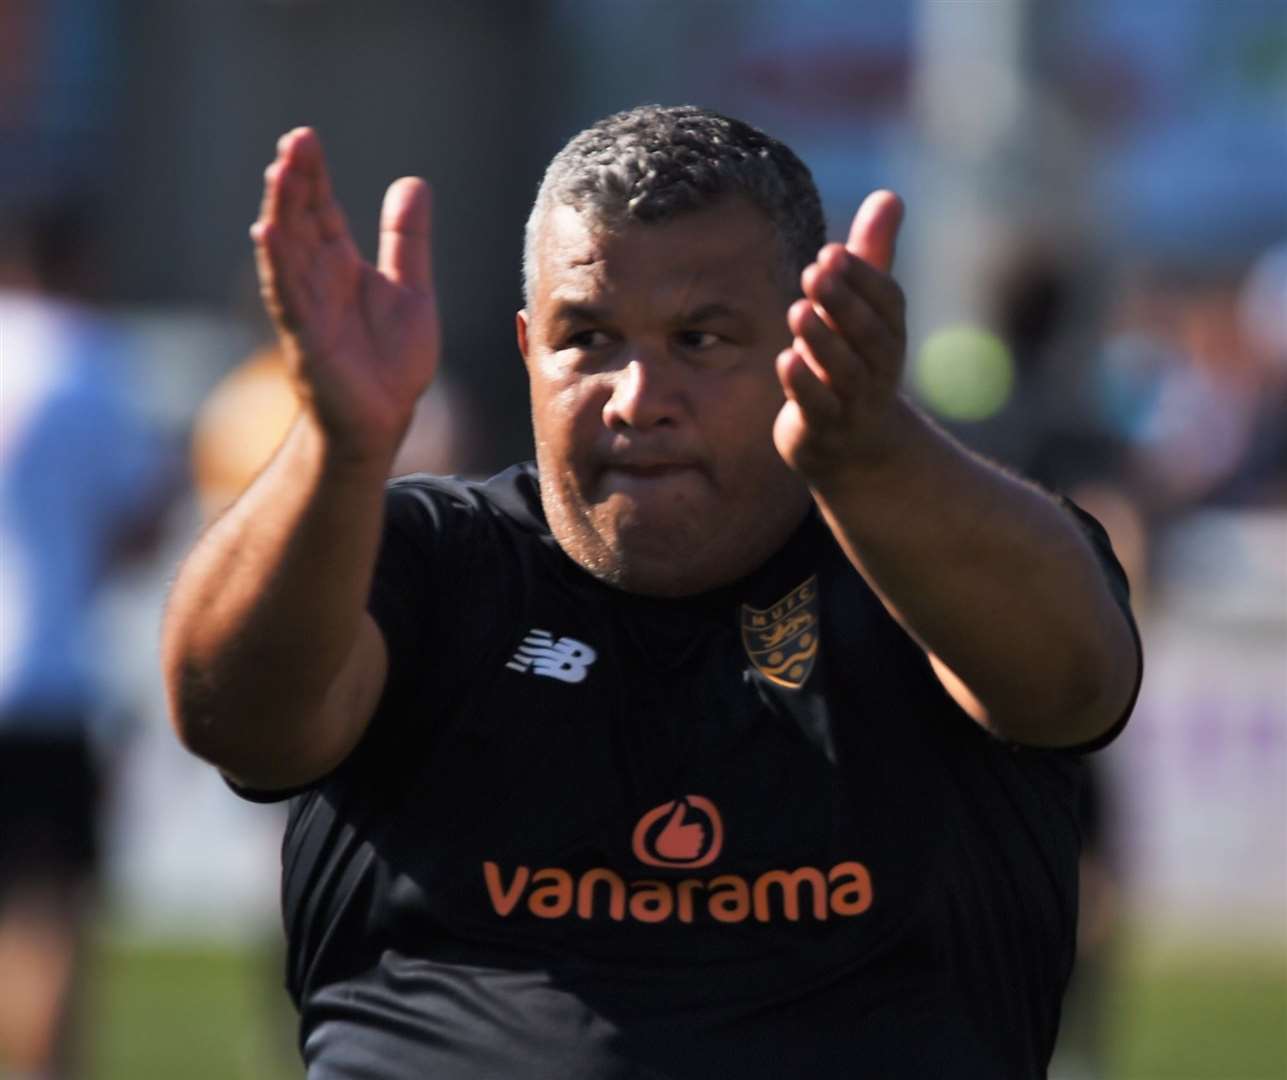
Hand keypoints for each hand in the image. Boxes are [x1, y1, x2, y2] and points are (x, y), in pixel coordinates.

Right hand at [251, 127, 439, 463]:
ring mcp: (308, 309)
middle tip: (294, 141)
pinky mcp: (307, 340)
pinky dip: (278, 265)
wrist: (384, 420)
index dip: (313, 176)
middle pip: (301, 222)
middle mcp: (317, 281)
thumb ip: (407, 240)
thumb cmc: (390, 362)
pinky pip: (288, 297)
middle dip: (296, 182)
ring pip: (289, 253)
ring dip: (281, 213)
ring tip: (278, 172)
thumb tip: (412, 182)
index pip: (321, 210)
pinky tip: (267, 234)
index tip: (305, 138)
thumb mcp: (411, 290)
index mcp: (340, 267)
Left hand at [773, 190, 906, 486]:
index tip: (832, 253)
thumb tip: (890, 194)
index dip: (863, 278)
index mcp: (889, 335)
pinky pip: (818, 408)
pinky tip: (785, 360)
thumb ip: (873, 255)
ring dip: (822, 341)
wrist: (857, 448)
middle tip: (812, 271)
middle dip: (843, 303)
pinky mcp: (825, 430)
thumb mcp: (865, 310)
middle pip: (868, 335)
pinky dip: (804, 385)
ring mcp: (854, 403)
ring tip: (797, 310)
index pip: (887, 303)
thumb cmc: (856, 362)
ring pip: (845, 372)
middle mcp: (879, 369)